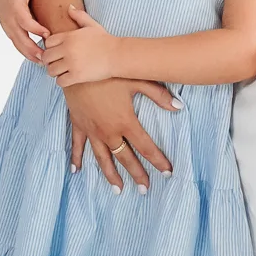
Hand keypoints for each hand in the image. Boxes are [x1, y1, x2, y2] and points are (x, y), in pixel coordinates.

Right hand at [0, 0, 50, 60]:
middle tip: (46, 56)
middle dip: (32, 47)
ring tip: (43, 62)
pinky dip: (27, 54)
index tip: (47, 34)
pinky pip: (18, 46)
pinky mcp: (11, 34)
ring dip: (30, 54)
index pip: (24, 21)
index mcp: (15, 8)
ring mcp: (9, 28)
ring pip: (18, 44)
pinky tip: (38, 60)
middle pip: (20, 37)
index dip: (35, 28)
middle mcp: (10, 20)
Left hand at [41, 6, 119, 86]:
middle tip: (56, 63)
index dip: (50, 48)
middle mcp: (68, 49)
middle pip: (46, 57)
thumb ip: (79, 16)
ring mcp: (72, 63)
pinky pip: (60, 81)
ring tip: (61, 71)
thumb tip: (69, 7)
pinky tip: (68, 78)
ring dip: (55, 72)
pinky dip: (62, 81)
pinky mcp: (77, 76)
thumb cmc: (106, 40)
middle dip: (50, 61)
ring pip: (51, 70)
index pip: (48, 42)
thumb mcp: (92, 25)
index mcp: (69, 36)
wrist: (118, 55)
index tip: (56, 51)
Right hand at [63, 77, 178, 191]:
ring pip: (102, 158)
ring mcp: (92, 130)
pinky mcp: (78, 124)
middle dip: (137, 174)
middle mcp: (109, 131)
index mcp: (125, 122)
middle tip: (145, 189)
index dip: (158, 161)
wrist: (77, 66)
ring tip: (118, 190)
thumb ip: (159, 94)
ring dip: (110, 175)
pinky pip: (78, 145)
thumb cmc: (108, 72)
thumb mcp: (137, 79)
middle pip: (125, 158)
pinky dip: (76, 158)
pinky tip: (76, 171)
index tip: (168, 172)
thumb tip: (179, 106)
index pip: (146, 147)